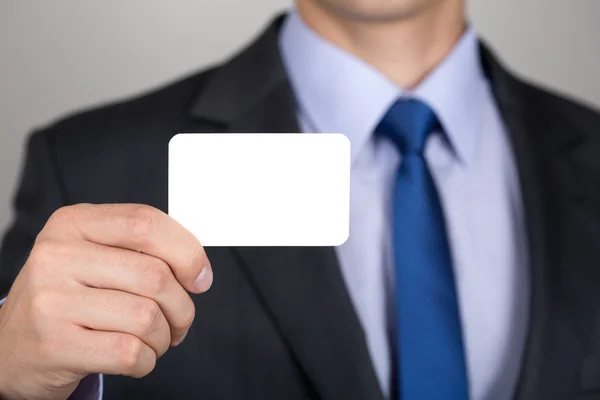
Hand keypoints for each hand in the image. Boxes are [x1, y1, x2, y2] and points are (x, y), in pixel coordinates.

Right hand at [0, 204, 211, 399]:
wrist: (10, 346)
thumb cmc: (68, 297)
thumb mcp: (93, 257)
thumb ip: (141, 250)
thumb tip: (198, 269)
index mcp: (72, 223)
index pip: (145, 223)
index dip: (187, 252)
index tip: (200, 277)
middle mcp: (57, 256)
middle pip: (155, 276)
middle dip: (181, 306)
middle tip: (178, 320)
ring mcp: (51, 301)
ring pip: (147, 317)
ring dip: (163, 337)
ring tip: (153, 339)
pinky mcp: (54, 344)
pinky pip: (130, 353)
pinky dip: (146, 360)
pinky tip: (135, 356)